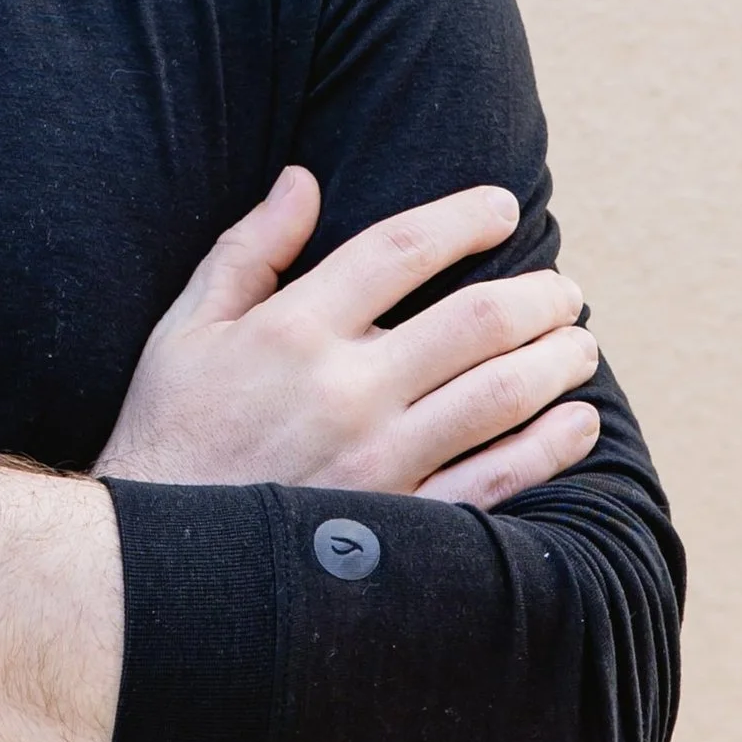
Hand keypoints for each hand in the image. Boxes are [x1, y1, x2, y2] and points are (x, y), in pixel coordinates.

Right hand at [94, 169, 599, 507]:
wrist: (163, 561)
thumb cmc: (168, 431)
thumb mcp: (185, 330)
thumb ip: (248, 251)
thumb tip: (302, 179)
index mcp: (293, 329)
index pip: (400, 249)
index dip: (463, 218)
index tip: (503, 207)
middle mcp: (345, 390)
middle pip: (475, 322)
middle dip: (536, 296)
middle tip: (562, 289)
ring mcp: (380, 462)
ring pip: (501, 395)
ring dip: (557, 361)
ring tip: (579, 343)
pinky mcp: (401, 524)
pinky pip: (497, 480)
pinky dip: (550, 447)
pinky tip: (578, 423)